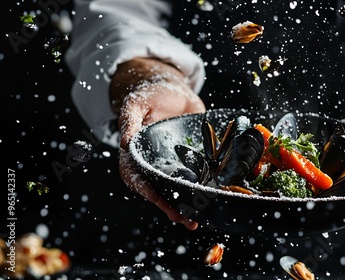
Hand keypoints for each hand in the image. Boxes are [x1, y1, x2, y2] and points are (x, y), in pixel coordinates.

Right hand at [110, 58, 205, 229]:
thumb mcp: (137, 103)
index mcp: (136, 152)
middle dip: (167, 206)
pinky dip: (196, 193)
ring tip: (193, 221)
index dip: (146, 189)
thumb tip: (123, 142)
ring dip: (181, 207)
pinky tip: (206, 203)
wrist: (174, 90)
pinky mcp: (187, 161)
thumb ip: (129, 120)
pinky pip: (190, 180)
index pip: (135, 176)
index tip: (159, 200)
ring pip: (172, 189)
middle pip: (155, 189)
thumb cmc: (151, 94)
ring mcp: (169, 163)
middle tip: (183, 219)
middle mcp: (152, 161)